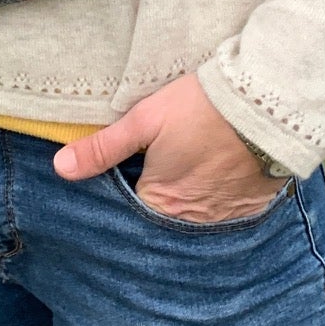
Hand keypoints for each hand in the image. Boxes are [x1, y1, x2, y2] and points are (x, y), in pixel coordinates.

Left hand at [52, 72, 284, 222]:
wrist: (263, 105)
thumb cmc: (198, 108)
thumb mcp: (144, 120)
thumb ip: (103, 148)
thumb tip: (61, 168)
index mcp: (161, 202)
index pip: (134, 208)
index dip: (131, 185)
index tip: (137, 166)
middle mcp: (193, 220)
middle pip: (167, 213)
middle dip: (163, 193)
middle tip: (168, 161)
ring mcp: (226, 216)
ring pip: (198, 213)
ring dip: (194, 195)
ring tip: (196, 163)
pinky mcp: (253, 206)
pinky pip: (230, 210)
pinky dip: (223, 195)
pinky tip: (222, 171)